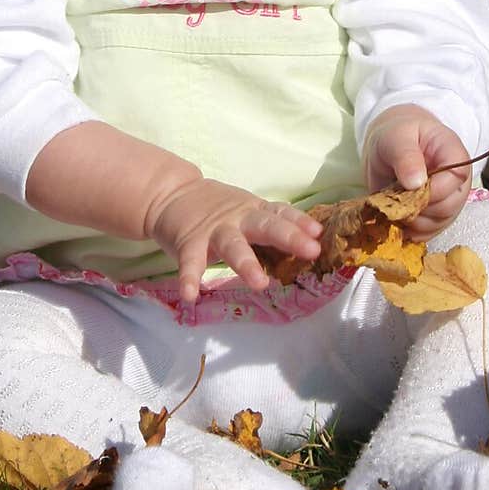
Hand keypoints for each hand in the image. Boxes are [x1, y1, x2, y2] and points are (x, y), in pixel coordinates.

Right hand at [145, 178, 322, 302]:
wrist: (170, 193)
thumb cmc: (217, 208)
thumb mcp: (248, 210)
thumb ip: (272, 224)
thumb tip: (310, 244)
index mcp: (255, 211)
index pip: (282, 214)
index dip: (300, 222)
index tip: (318, 233)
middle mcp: (238, 219)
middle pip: (266, 225)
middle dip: (289, 237)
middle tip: (311, 251)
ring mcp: (214, 231)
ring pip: (233, 245)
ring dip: (246, 264)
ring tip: (260, 283)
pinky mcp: (188, 242)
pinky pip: (190, 263)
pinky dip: (189, 279)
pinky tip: (191, 295)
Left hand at [363, 104, 471, 238]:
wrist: (391, 146)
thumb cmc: (397, 136)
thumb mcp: (396, 137)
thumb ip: (405, 156)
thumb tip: (415, 182)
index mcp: (453, 153)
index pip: (458, 177)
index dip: (435, 189)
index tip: (410, 188)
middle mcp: (456, 180)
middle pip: (450, 206)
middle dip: (419, 207)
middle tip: (395, 197)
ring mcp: (448, 200)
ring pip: (438, 223)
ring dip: (412, 220)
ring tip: (393, 204)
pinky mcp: (435, 216)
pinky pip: (428, 233)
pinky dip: (409, 230)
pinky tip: (395, 217)